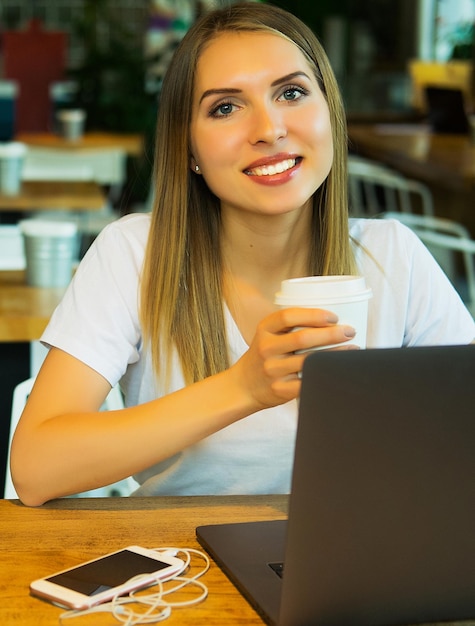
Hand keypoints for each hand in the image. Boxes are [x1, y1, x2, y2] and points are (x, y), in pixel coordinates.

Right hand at [231, 307, 356, 408]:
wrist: (243, 386)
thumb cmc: (263, 356)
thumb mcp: (267, 334)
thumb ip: (289, 326)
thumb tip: (331, 320)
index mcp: (264, 330)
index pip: (288, 316)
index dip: (314, 315)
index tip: (334, 317)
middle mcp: (266, 348)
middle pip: (303, 338)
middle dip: (332, 334)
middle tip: (350, 331)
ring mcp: (273, 370)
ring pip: (309, 361)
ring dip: (335, 354)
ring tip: (352, 349)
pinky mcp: (280, 389)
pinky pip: (307, 382)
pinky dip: (325, 375)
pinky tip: (338, 370)